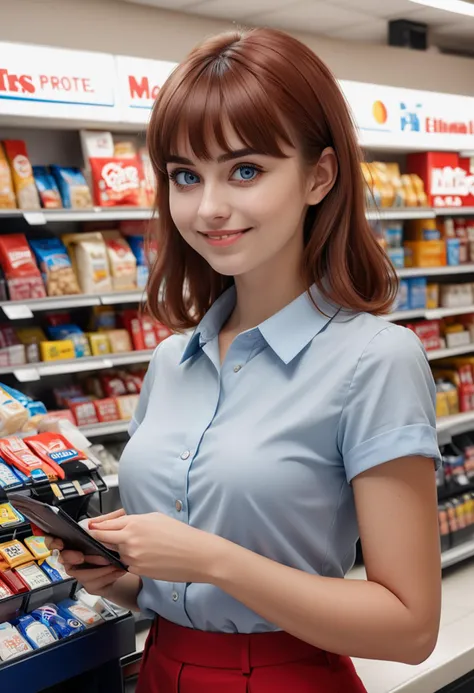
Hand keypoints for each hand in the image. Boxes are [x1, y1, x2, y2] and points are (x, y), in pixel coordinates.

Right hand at [44, 509, 126, 596]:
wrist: (123, 564)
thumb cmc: (111, 546)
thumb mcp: (107, 531)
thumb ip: (99, 524)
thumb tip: (90, 523)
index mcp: (74, 544)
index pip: (54, 542)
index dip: (53, 542)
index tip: (60, 543)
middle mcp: (73, 560)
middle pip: (63, 559)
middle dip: (72, 557)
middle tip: (81, 556)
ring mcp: (80, 573)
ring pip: (81, 575)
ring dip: (98, 568)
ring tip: (110, 562)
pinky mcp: (90, 585)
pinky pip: (95, 583)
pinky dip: (108, 576)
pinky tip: (117, 570)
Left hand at [89, 512, 222, 582]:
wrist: (196, 555)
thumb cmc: (180, 534)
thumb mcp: (155, 518)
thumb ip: (133, 521)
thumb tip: (119, 525)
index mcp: (134, 523)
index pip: (104, 526)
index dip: (95, 528)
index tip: (89, 528)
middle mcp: (129, 540)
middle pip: (103, 541)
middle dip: (99, 540)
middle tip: (97, 540)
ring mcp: (132, 557)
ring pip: (116, 554)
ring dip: (119, 551)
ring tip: (139, 547)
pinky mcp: (138, 571)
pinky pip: (127, 564)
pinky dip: (131, 561)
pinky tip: (146, 557)